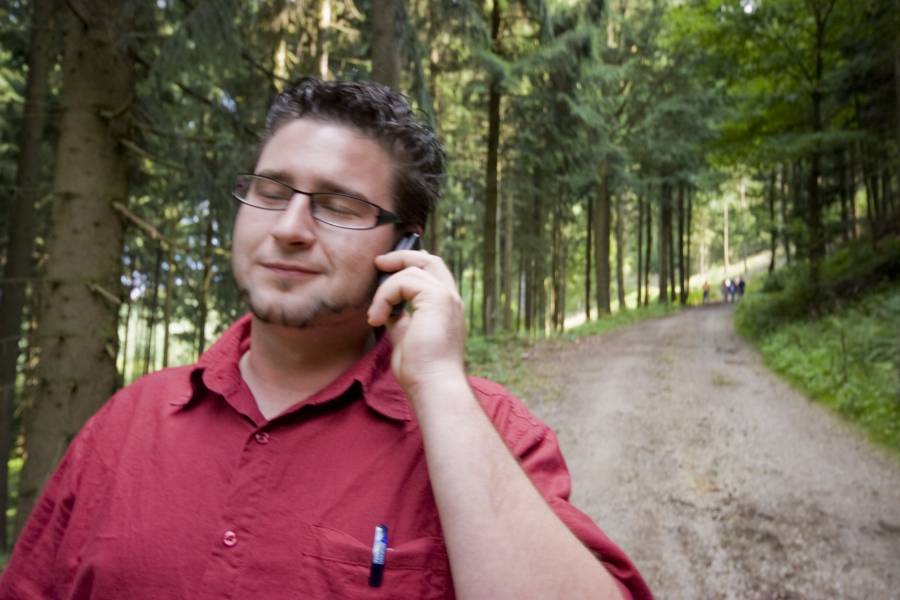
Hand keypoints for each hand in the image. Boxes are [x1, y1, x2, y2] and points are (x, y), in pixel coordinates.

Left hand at [367, 250, 465, 395]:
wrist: (433, 386)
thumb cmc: (420, 370)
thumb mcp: (406, 336)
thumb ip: (400, 318)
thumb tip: (387, 309)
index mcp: (446, 307)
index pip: (433, 272)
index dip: (411, 263)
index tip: (386, 269)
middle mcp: (451, 298)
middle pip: (429, 260)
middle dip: (401, 256)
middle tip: (378, 262)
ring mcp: (446, 297)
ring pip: (411, 269)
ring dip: (385, 288)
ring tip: (375, 314)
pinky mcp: (437, 298)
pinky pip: (404, 281)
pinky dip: (385, 296)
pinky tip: (378, 318)